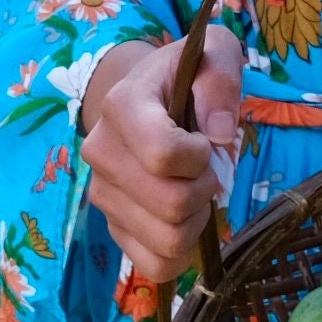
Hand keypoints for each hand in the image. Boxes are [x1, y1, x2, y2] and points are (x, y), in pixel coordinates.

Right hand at [78, 31, 244, 285]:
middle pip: (170, 204)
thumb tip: (219, 133)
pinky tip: (182, 221)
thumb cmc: (185, 77)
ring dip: (196, 222)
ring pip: (166, 240)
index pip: (163, 154)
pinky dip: (179, 251)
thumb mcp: (213, 55)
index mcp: (123, 106)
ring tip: (194, 192)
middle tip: (206, 170)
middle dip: (205, 191)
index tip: (205, 141)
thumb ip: (221, 79)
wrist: (147, 98)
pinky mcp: (112, 226)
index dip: (200, 156)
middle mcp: (101, 152)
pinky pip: (153, 266)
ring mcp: (101, 194)